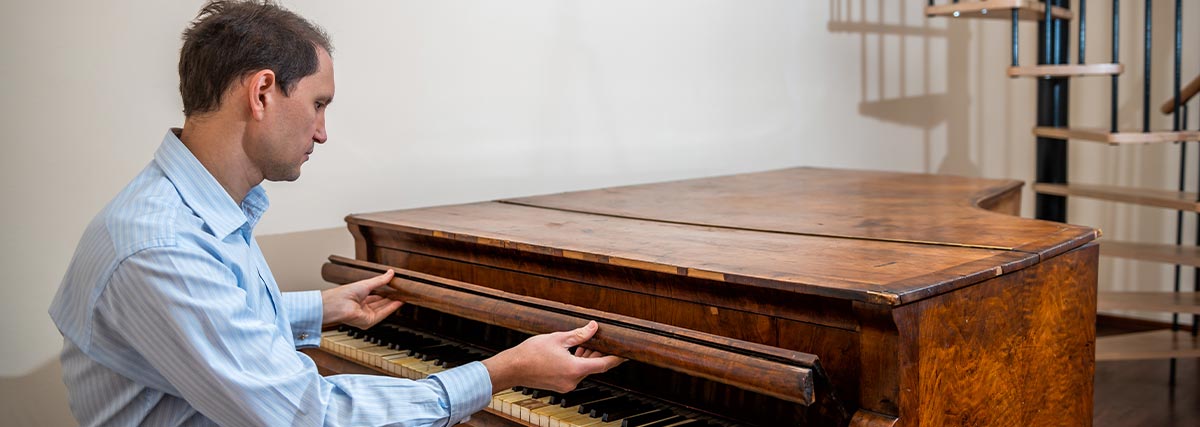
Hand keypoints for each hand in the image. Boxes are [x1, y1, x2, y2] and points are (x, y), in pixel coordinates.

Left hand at [321, 270, 403, 328]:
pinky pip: (382, 314)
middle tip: (402, 293)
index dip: (386, 293)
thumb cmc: (344, 293)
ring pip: (383, 309)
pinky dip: (391, 308)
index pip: (375, 297)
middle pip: (380, 304)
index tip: (395, 289)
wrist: (336, 304)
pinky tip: (399, 302)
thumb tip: (391, 273)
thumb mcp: (366, 284)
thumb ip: (380, 280)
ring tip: (403, 296)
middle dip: (391, 298)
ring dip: (393, 303)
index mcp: (359, 300)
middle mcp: (362, 309)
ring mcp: (365, 315)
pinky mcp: (368, 321)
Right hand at [481, 321, 624, 392]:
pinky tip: (575, 351)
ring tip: (587, 342)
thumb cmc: (531, 353)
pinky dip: (578, 363)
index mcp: (575, 369)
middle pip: (594, 366)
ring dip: (587, 357)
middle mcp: (573, 381)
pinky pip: (574, 373)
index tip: (626, 353)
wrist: (512, 368)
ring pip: (584, 370)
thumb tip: (594, 327)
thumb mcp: (558, 338)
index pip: (604, 364)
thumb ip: (579, 334)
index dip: (617, 358)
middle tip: (604, 340)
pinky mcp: (559, 385)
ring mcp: (566, 385)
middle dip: (599, 353)